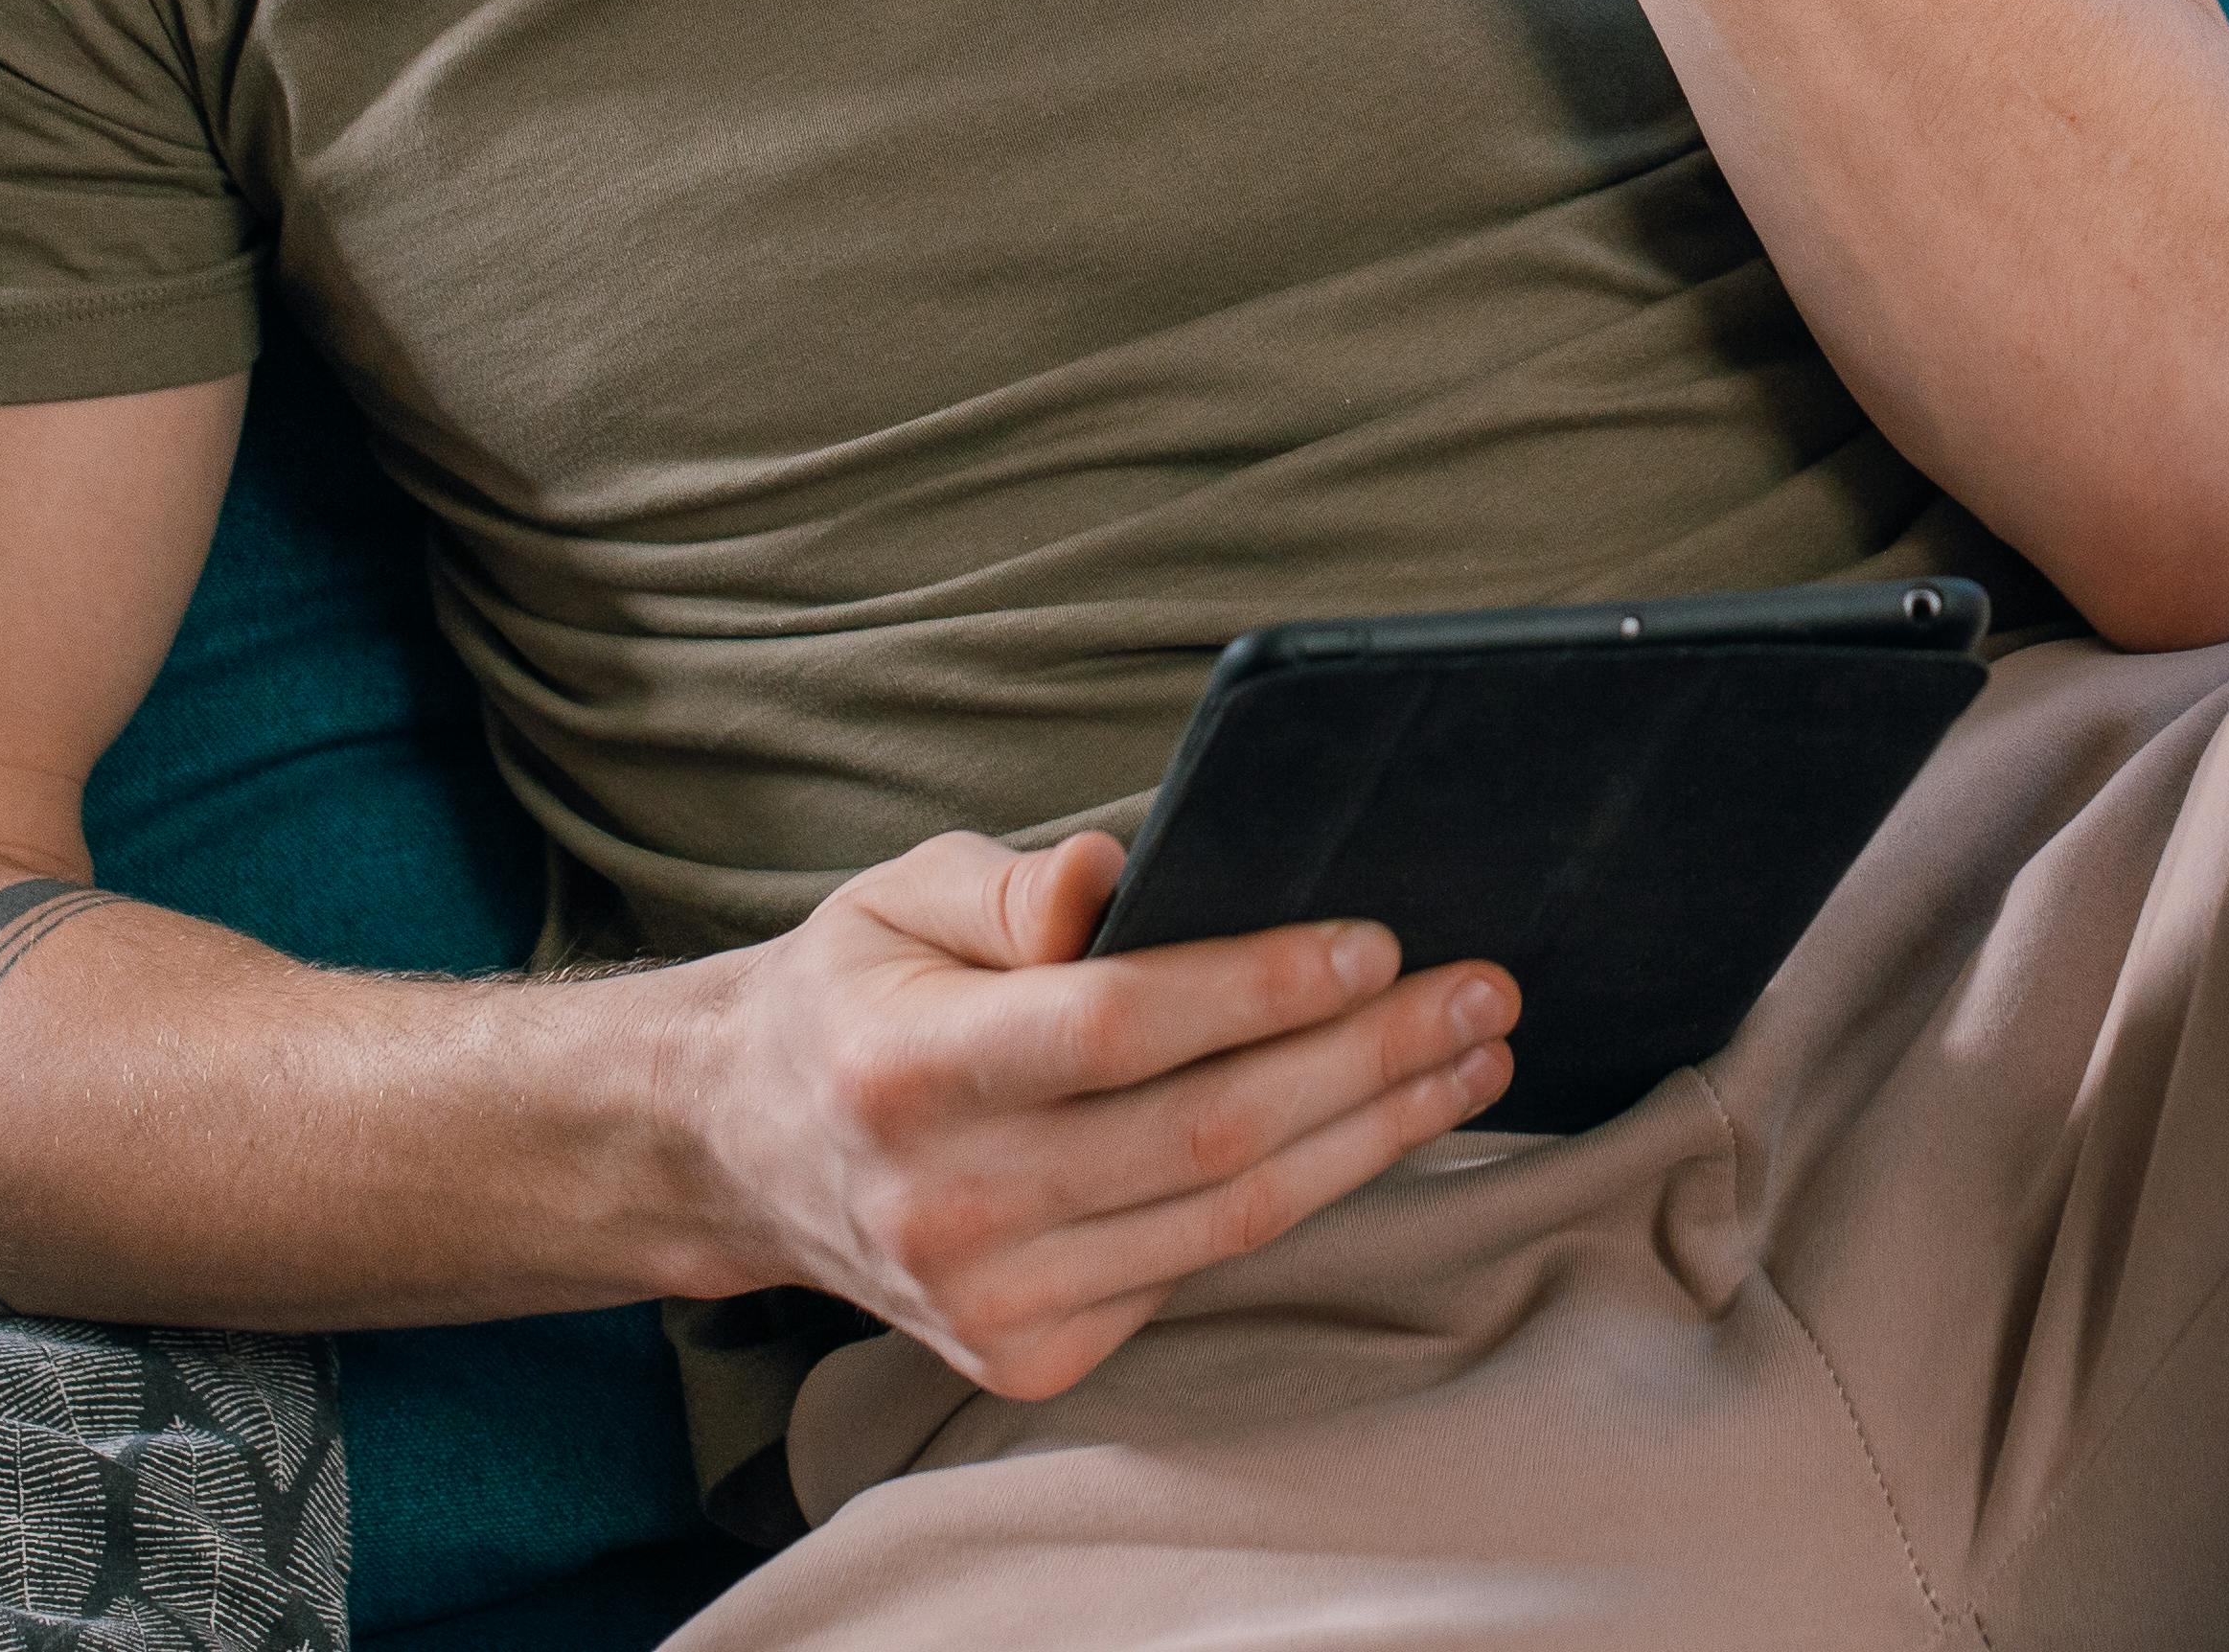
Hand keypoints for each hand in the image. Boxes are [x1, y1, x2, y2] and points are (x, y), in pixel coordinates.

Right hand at [674, 830, 1513, 1401]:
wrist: (745, 1154)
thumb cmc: (854, 996)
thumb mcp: (901, 894)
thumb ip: (1012, 882)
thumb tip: (1119, 873)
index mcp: (906, 1068)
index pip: (1115, 1029)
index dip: (1258, 988)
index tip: (1378, 944)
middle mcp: (943, 1199)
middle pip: (1206, 1131)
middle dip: (1369, 1058)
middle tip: (1483, 993)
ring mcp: (987, 1298)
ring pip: (1230, 1216)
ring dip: (1375, 1133)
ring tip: (1471, 1059)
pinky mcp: (1028, 1354)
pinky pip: (1200, 1265)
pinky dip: (1305, 1194)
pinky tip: (1376, 1130)